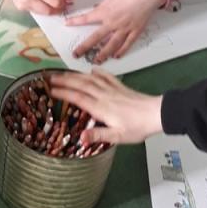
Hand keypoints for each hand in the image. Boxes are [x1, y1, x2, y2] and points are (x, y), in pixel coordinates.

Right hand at [2, 0, 73, 16]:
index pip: (55, 3)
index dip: (63, 3)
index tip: (67, 2)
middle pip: (49, 11)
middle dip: (57, 10)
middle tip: (63, 6)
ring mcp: (23, 4)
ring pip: (41, 13)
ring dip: (48, 9)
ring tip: (52, 3)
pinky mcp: (19, 6)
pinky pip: (33, 11)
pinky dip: (39, 8)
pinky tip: (41, 1)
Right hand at [46, 71, 163, 145]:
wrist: (157, 114)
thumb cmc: (137, 128)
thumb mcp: (117, 136)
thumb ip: (98, 136)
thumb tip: (80, 138)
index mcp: (101, 108)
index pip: (78, 98)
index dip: (63, 93)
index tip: (50, 90)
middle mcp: (104, 96)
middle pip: (81, 85)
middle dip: (64, 80)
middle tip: (49, 77)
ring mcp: (112, 89)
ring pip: (90, 79)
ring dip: (75, 75)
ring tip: (63, 73)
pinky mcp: (120, 87)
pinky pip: (106, 77)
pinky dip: (97, 72)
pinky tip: (92, 69)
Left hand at [66, 0, 165, 63]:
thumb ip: (104, 5)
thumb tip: (98, 10)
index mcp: (105, 12)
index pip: (86, 18)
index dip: (75, 21)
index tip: (67, 24)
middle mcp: (113, 23)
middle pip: (95, 38)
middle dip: (84, 47)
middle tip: (76, 54)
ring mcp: (124, 29)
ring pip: (111, 45)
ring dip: (103, 54)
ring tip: (96, 60)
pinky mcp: (136, 31)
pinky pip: (127, 44)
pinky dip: (122, 51)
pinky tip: (116, 56)